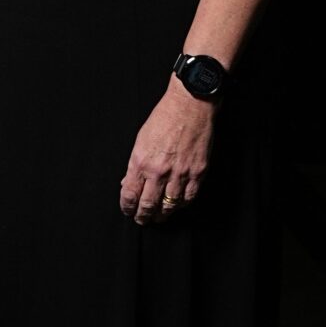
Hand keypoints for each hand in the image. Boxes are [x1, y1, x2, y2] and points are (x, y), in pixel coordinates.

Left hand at [118, 78, 215, 221]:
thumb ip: (135, 164)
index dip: (127, 207)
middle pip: (148, 205)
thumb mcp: (141, 140)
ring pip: (169, 206)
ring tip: (158, 217)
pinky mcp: (198, 172)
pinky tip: (176, 206)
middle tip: (141, 220)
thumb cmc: (164, 118)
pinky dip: (181, 205)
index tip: (127, 211)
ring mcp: (180, 173)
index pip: (130, 195)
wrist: (190, 106)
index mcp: (141, 162)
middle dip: (143, 216)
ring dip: (162, 215)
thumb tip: (129, 182)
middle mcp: (159, 171)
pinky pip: (189, 198)